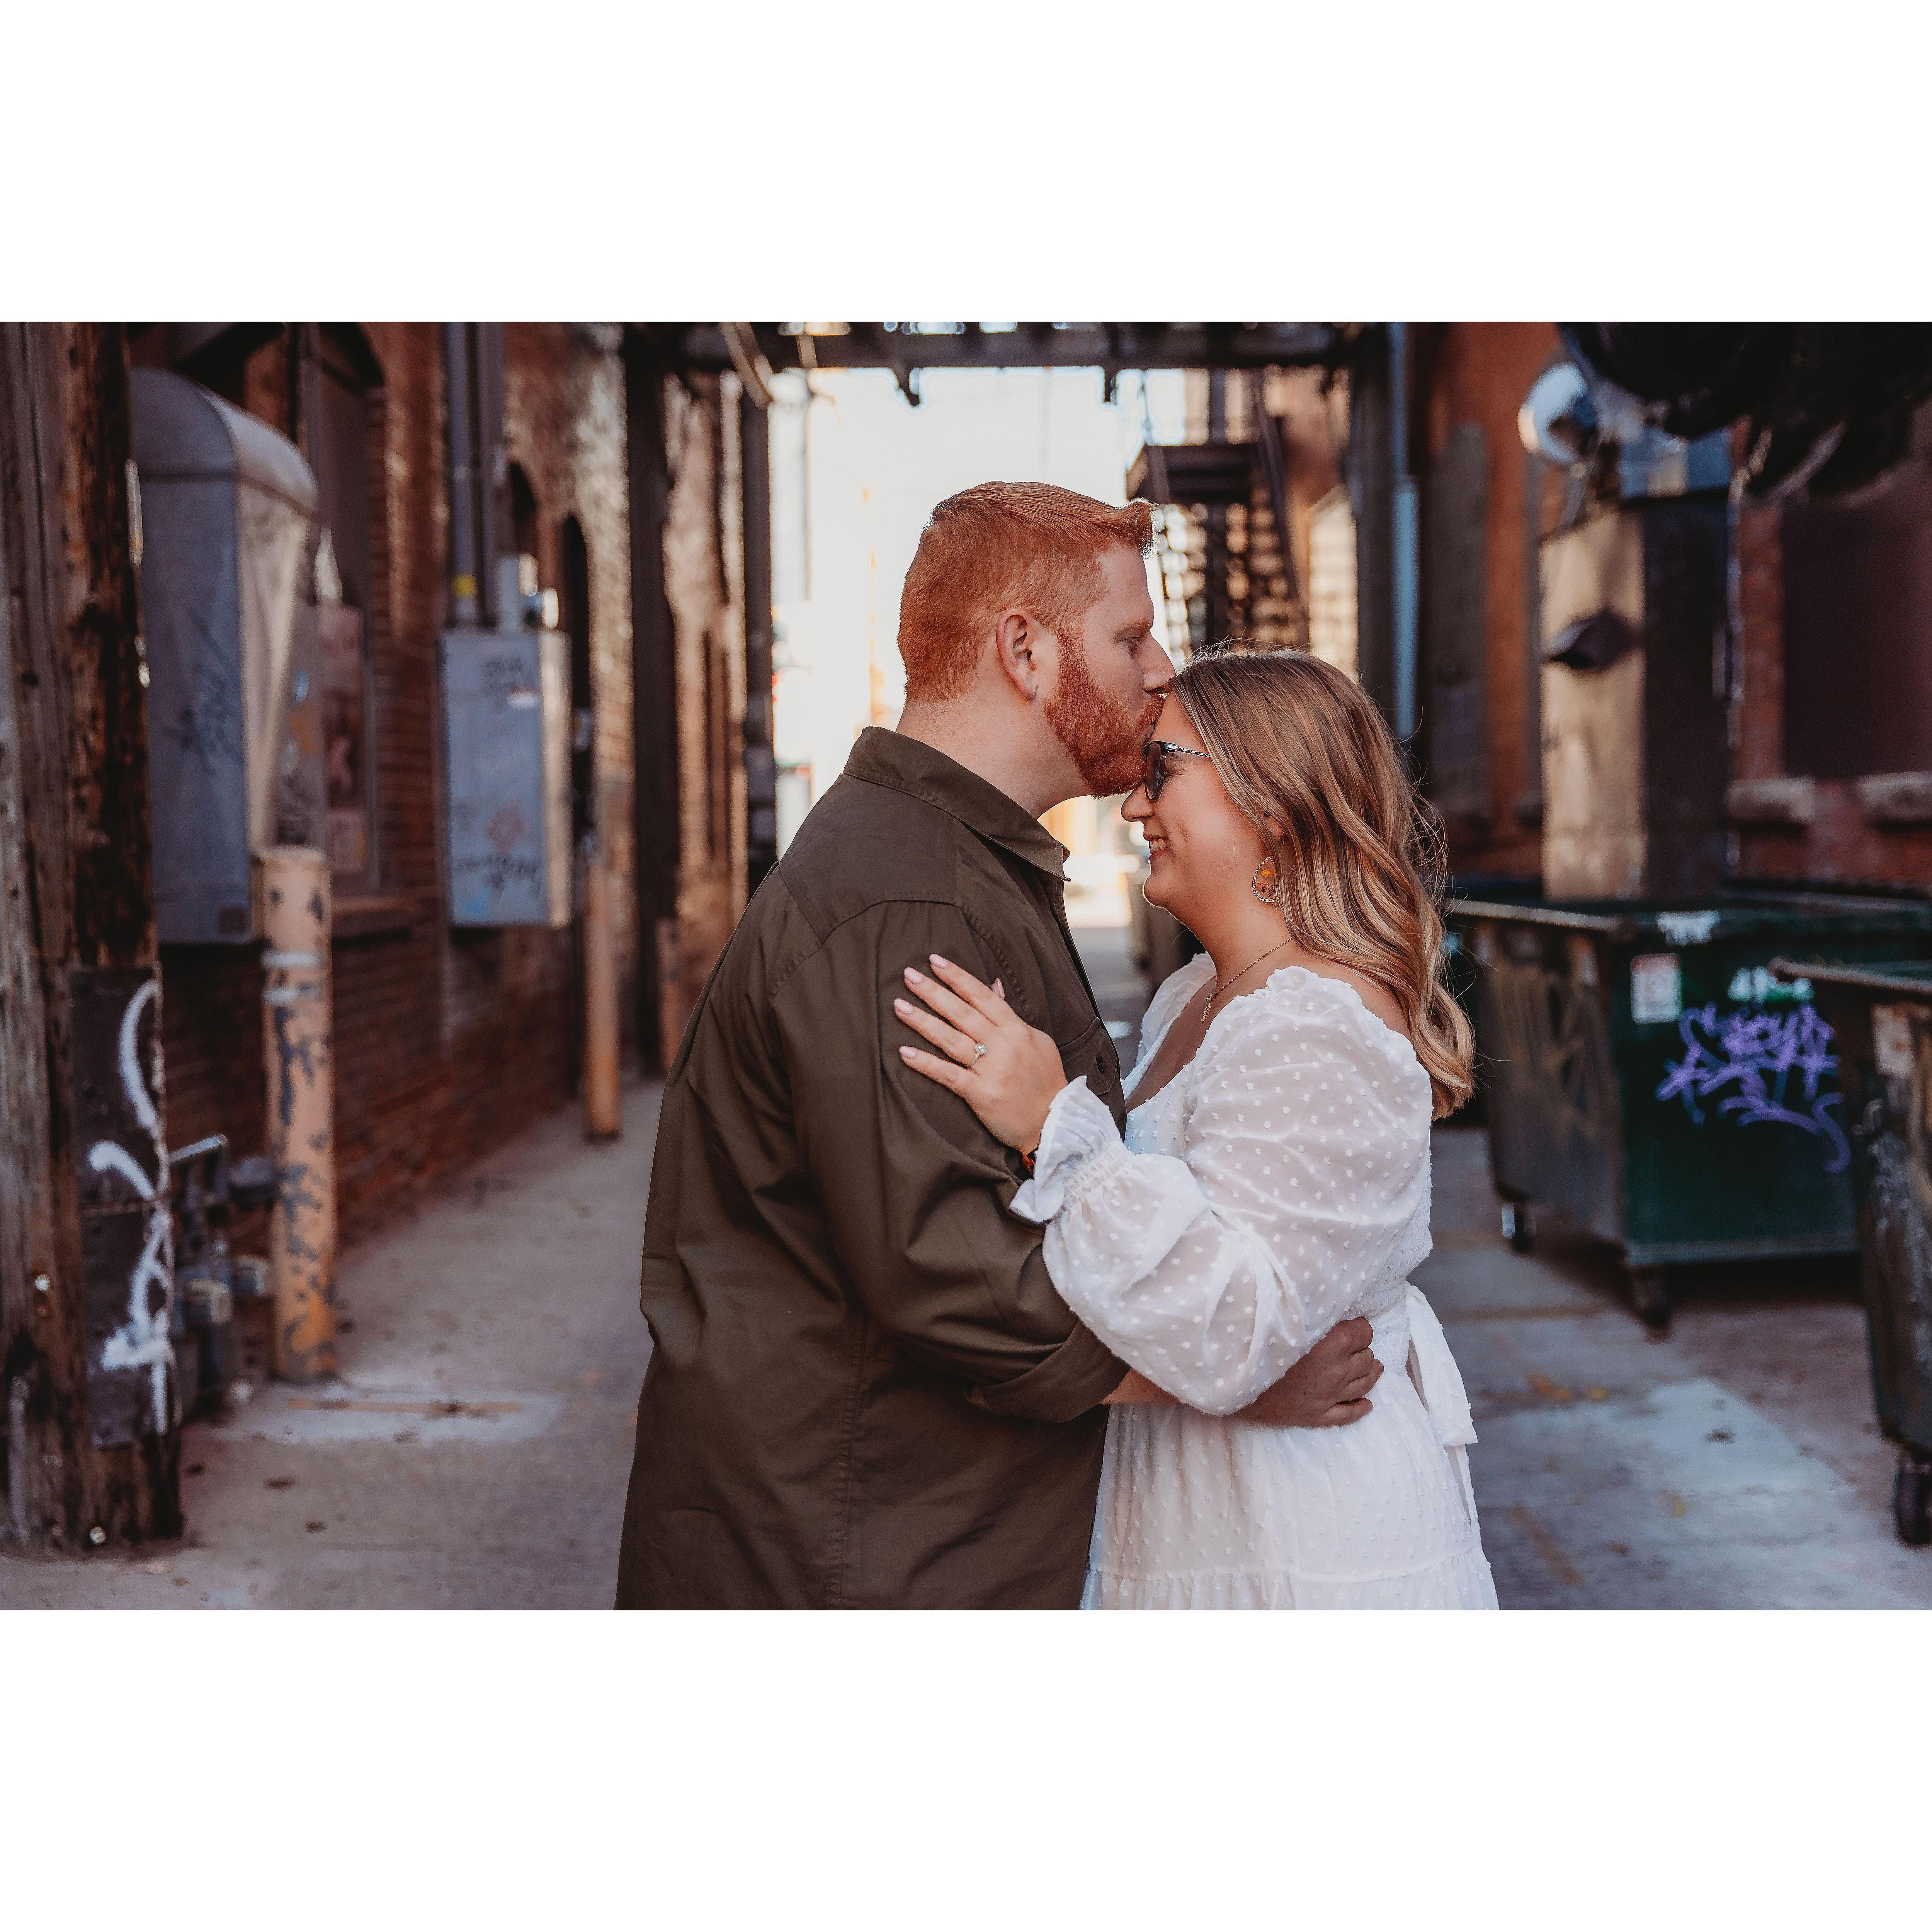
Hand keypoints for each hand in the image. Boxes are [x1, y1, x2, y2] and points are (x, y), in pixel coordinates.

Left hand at [895, 955, 1068, 1153]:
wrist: (1055, 1122)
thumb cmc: (1045, 1080)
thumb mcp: (1037, 1040)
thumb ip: (1011, 1014)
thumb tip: (994, 984)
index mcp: (1016, 1029)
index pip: (982, 996)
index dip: (957, 977)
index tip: (934, 961)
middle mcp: (1003, 1045)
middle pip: (962, 1012)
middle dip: (934, 992)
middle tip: (909, 976)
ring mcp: (992, 1069)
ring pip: (951, 1039)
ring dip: (923, 1022)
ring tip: (899, 1007)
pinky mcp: (981, 1094)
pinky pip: (949, 1075)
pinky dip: (926, 1063)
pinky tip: (905, 1052)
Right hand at [1232, 1317, 1382, 1426]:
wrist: (1235, 1378)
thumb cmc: (1261, 1341)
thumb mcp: (1291, 1318)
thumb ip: (1316, 1313)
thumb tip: (1332, 1308)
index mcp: (1335, 1342)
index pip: (1365, 1332)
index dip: (1359, 1327)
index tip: (1352, 1325)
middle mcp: (1338, 1370)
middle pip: (1367, 1358)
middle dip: (1363, 1350)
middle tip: (1355, 1345)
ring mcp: (1330, 1396)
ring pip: (1364, 1384)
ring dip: (1371, 1375)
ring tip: (1375, 1369)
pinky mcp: (1317, 1415)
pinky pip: (1348, 1414)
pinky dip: (1360, 1408)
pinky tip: (1367, 1405)